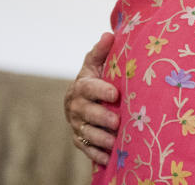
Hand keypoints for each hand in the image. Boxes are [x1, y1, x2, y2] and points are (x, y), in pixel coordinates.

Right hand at [64, 32, 118, 164]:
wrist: (84, 98)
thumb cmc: (97, 77)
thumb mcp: (97, 63)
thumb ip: (102, 51)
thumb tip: (109, 34)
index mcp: (81, 86)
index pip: (88, 88)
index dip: (100, 90)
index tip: (115, 94)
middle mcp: (76, 107)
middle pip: (86, 114)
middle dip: (101, 118)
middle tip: (118, 122)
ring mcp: (76, 124)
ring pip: (86, 133)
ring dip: (100, 139)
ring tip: (115, 142)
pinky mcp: (79, 139)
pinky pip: (86, 149)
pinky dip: (96, 155)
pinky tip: (108, 159)